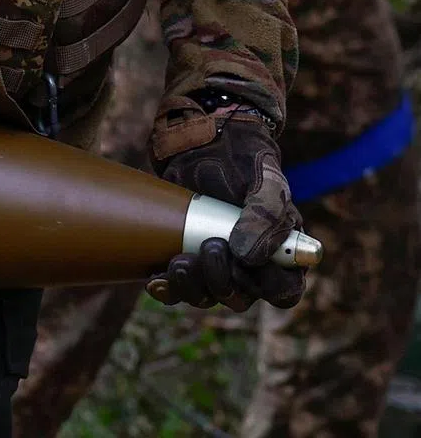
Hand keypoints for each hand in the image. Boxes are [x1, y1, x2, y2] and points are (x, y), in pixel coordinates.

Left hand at [144, 97, 305, 310]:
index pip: (283, 291)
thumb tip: (249, 257)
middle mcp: (250, 265)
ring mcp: (216, 263)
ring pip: (207, 296)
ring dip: (193, 286)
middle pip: (240, 298)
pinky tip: (157, 279)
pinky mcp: (186, 256)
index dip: (267, 286)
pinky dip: (168, 287)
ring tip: (181, 260)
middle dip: (222, 281)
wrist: (200, 142)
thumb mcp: (264, 181)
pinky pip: (177, 288)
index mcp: (280, 252)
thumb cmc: (242, 160)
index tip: (247, 262)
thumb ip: (267, 215)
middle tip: (211, 247)